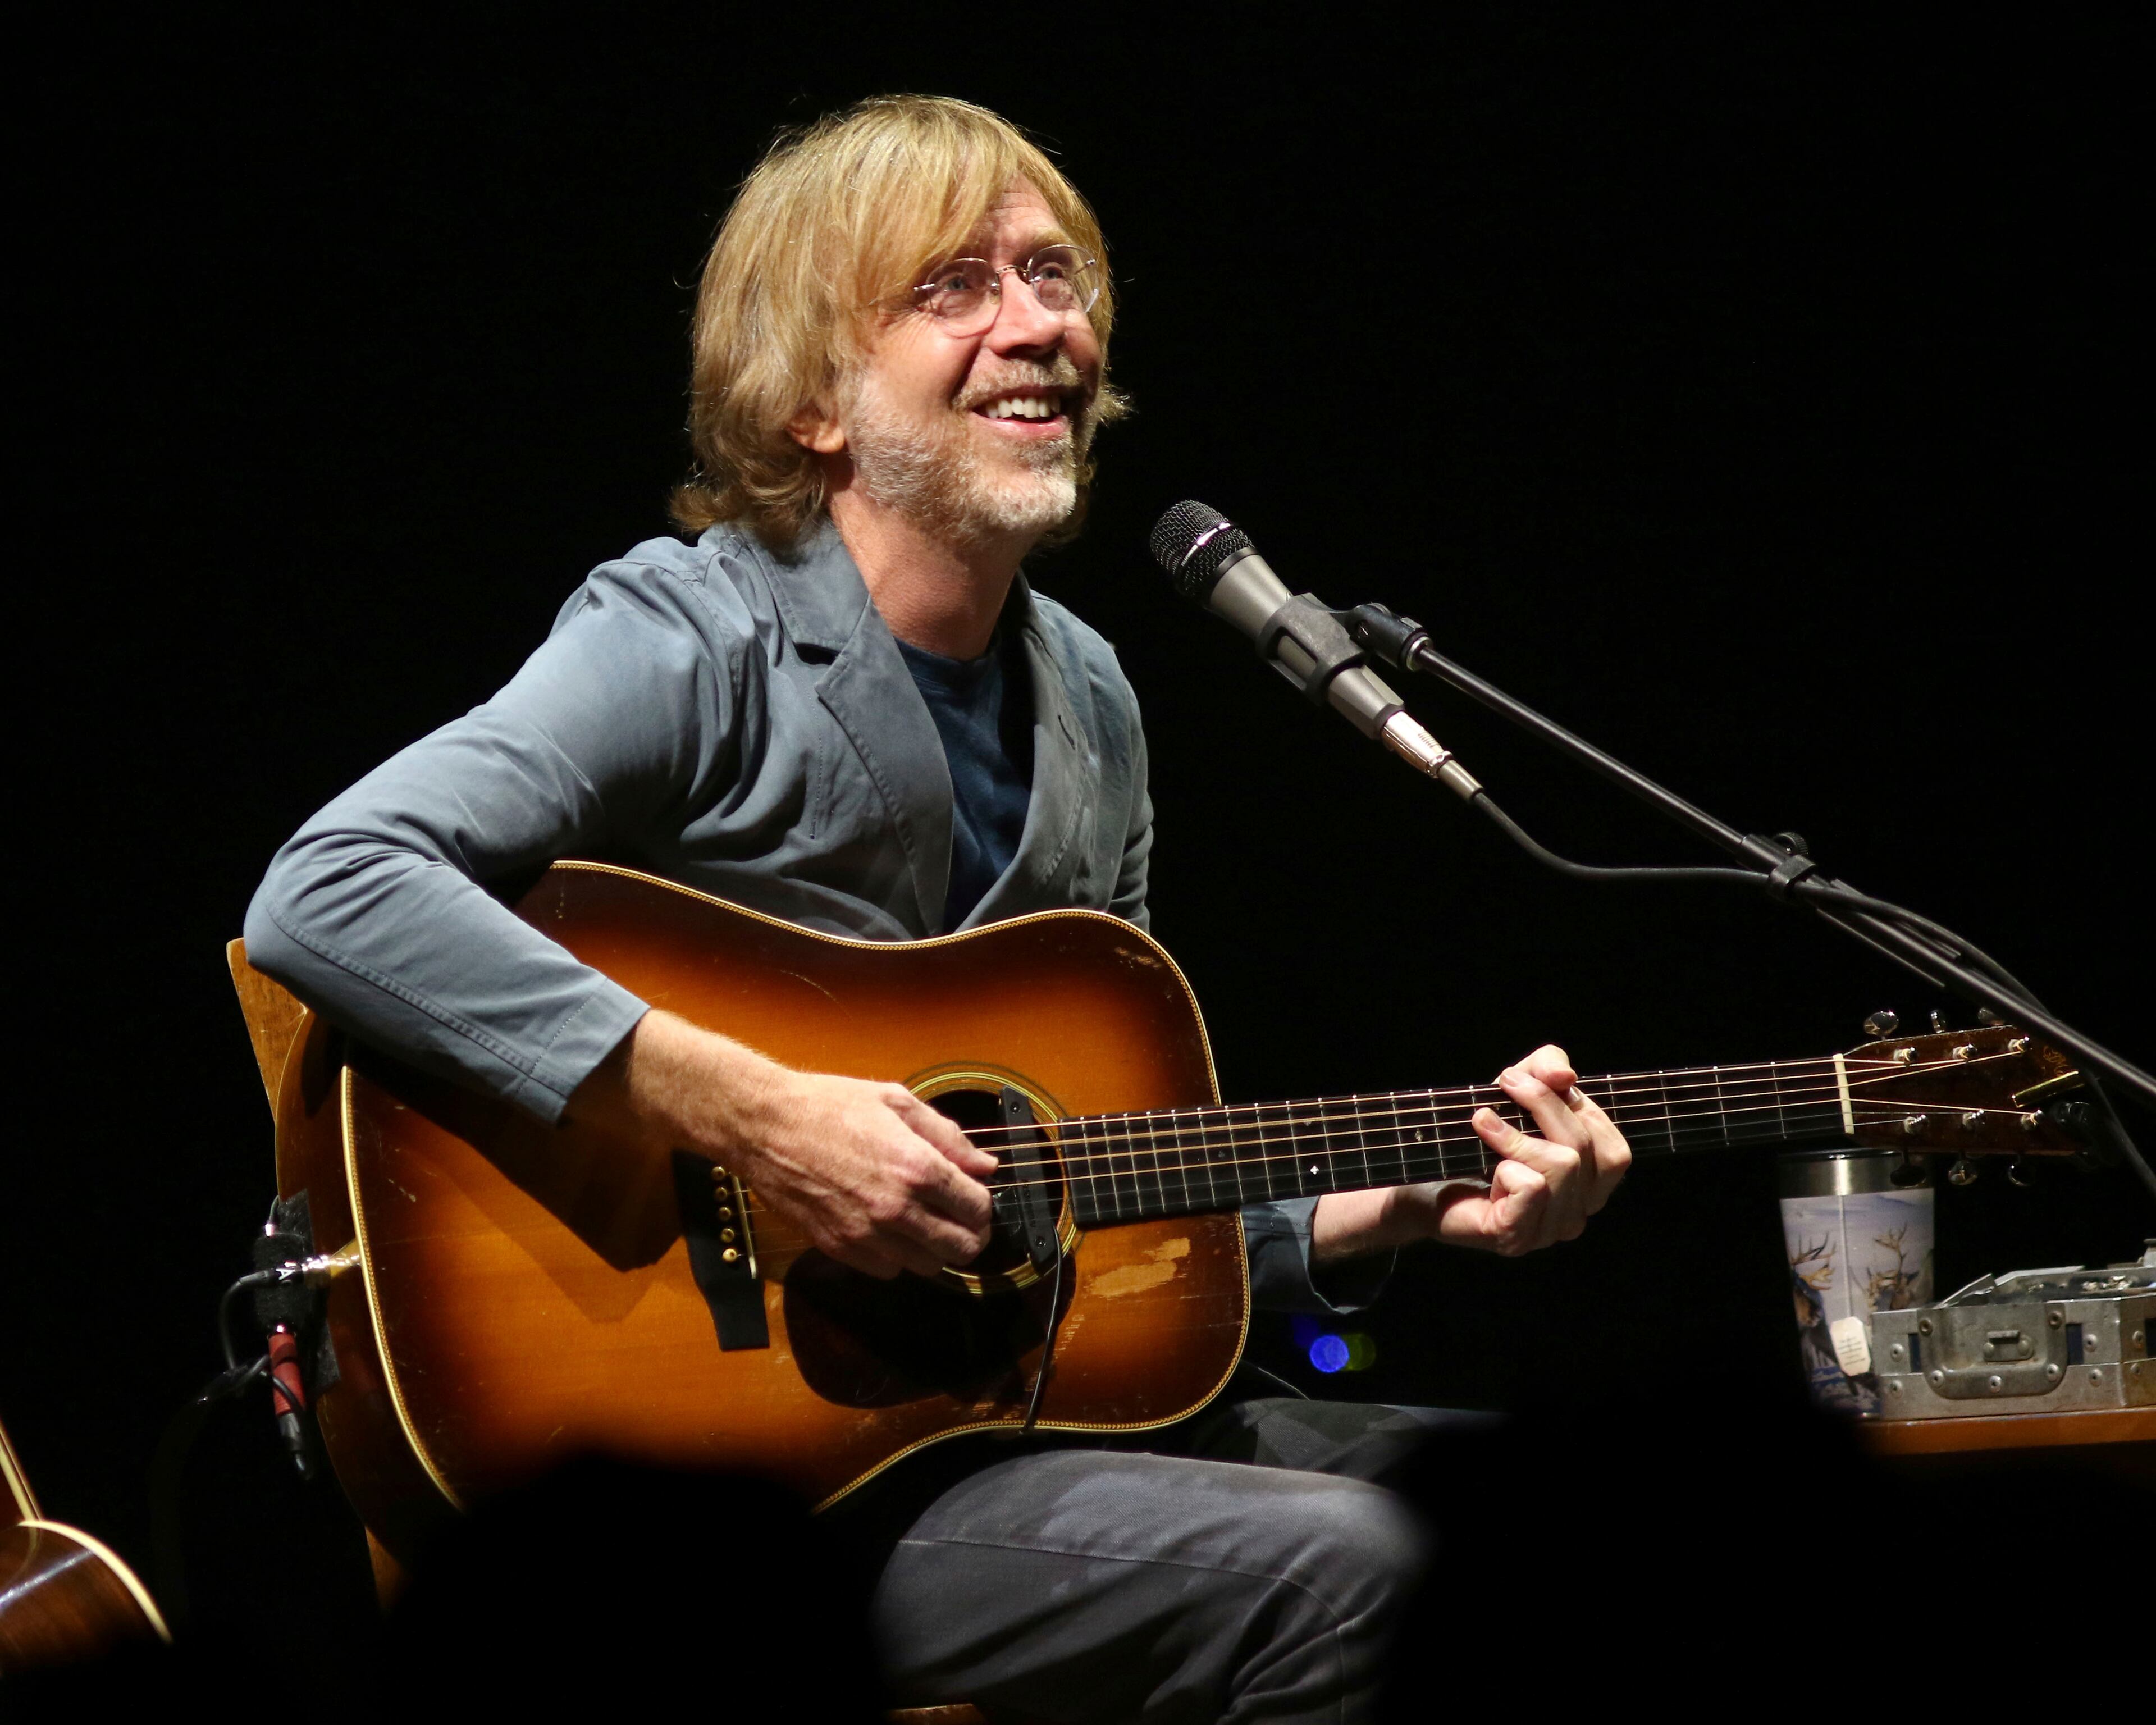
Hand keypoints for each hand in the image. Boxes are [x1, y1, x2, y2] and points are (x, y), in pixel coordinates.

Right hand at [736, 1069, 998, 1278]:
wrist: (764, 1127)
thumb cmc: (828, 1106)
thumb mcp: (896, 1102)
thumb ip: (949, 1137)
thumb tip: (986, 1166)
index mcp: (917, 1167)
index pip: (978, 1209)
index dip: (983, 1204)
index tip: (975, 1196)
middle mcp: (896, 1208)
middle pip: (962, 1249)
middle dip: (970, 1234)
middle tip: (960, 1218)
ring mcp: (866, 1234)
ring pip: (927, 1267)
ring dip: (933, 1247)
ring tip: (922, 1220)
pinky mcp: (838, 1248)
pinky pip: (888, 1271)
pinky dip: (897, 1257)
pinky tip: (889, 1229)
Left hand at [1440, 1045, 1629, 1253]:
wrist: (1422, 1182)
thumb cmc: (1476, 1138)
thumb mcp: (1517, 1088)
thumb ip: (1548, 1068)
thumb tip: (1565, 1076)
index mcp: (1589, 1185)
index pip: (1615, 1152)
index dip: (1581, 1109)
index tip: (1533, 1082)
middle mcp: (1577, 1213)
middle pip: (1585, 1148)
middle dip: (1543, 1105)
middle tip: (1505, 1083)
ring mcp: (1549, 1230)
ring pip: (1563, 1165)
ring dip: (1515, 1136)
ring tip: (1483, 1124)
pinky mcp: (1516, 1236)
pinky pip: (1532, 1187)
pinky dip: (1506, 1166)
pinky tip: (1486, 1169)